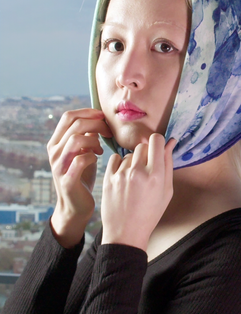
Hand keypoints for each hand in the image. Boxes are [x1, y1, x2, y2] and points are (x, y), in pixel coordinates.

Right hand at [48, 108, 111, 247]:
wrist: (76, 206)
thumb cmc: (83, 174)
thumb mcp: (84, 151)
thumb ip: (87, 135)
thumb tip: (98, 118)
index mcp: (56, 142)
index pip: (68, 116)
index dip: (88, 112)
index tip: (103, 117)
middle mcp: (54, 152)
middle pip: (75, 124)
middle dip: (97, 124)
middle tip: (108, 132)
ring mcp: (59, 166)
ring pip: (76, 139)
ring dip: (94, 140)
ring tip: (100, 148)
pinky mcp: (67, 180)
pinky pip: (81, 159)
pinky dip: (93, 156)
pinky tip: (97, 159)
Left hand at [101, 134, 175, 249]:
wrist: (126, 234)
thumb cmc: (150, 213)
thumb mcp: (166, 191)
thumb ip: (168, 164)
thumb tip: (171, 142)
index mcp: (155, 175)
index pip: (156, 140)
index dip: (158, 142)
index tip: (158, 150)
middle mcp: (137, 172)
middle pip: (143, 146)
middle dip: (146, 154)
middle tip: (147, 169)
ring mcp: (121, 175)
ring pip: (129, 154)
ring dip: (133, 162)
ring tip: (134, 179)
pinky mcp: (108, 178)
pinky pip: (115, 158)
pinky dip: (120, 164)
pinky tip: (123, 177)